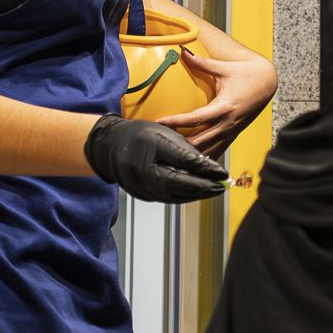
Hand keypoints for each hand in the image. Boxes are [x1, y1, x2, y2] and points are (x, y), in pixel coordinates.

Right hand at [84, 113, 226, 202]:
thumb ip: (185, 152)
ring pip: (177, 196)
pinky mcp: (144, 194)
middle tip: (224, 185)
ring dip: (197, 194)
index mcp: (155, 168)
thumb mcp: (163, 136)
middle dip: (206, 189)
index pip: (189, 174)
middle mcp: (149, 184)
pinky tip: (194, 189)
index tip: (224, 174)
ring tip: (214, 189)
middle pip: (184, 190)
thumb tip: (207, 164)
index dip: (209, 175)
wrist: (108, 146)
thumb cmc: (136, 136)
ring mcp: (145, 191)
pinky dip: (184, 194)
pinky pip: (168, 196)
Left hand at [157, 48, 277, 156]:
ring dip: (190, 153)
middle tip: (158, 143)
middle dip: (178, 144)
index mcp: (224, 107)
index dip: (175, 122)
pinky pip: (217, 150)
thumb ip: (202, 63)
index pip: (195, 119)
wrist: (268, 83)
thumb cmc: (246, 73)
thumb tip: (183, 51)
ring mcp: (231, 131)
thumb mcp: (224, 68)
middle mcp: (227, 122)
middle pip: (199, 140)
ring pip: (208, 150)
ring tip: (170, 155)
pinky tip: (191, 161)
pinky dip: (204, 156)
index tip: (158, 123)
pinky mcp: (234, 134)